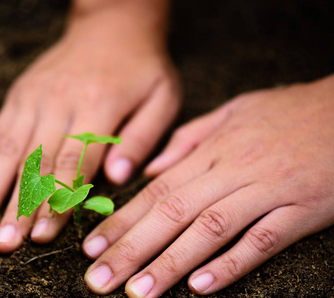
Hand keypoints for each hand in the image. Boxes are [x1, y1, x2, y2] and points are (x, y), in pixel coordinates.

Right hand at [0, 10, 179, 252]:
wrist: (113, 25)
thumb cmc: (142, 68)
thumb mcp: (161, 99)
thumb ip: (141, 139)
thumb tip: (118, 179)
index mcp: (99, 106)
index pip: (74, 162)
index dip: (57, 201)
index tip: (42, 236)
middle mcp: (60, 102)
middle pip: (35, 162)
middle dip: (17, 206)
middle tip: (2, 244)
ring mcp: (35, 98)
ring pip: (8, 149)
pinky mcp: (21, 94)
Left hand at [82, 74, 333, 295]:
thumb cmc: (287, 112)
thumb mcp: (232, 113)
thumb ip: (189, 140)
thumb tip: (151, 169)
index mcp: (212, 152)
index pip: (156, 192)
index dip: (121, 221)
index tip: (92, 248)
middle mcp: (232, 172)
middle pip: (172, 214)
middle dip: (131, 249)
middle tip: (98, 281)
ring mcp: (267, 191)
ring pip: (210, 230)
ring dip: (171, 263)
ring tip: (137, 292)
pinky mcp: (301, 209)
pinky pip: (262, 240)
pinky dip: (231, 263)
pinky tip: (201, 288)